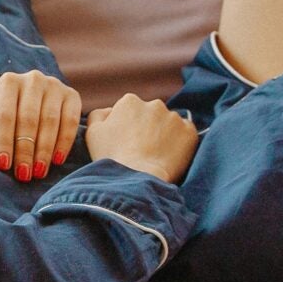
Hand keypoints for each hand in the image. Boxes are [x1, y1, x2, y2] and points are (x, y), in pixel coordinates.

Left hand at [0, 69, 81, 180]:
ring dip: (44, 150)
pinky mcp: (72, 95)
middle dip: (25, 150)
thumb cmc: (5, 103)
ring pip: (50, 121)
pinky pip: (70, 121)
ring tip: (38, 172)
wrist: (32, 90)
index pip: (5, 114)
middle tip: (23, 174)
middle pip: (28, 119)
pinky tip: (57, 160)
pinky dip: (64, 142)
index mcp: (8, 81)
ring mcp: (55, 86)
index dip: (4, 141)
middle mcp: (33, 80)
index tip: (3, 165)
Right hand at [85, 93, 200, 186]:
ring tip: (155, 156)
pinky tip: (169, 156)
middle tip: (141, 150)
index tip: (127, 142)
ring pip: (169, 123)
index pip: (130, 110)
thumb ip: (98, 114)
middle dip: (148, 127)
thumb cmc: (112, 158)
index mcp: (130, 101)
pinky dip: (180, 142)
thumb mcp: (92, 133)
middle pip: (151, 114)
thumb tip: (109, 111)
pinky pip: (186, 133)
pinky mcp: (189, 132)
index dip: (128, 127)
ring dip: (164, 135)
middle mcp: (154, 104)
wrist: (137, 180)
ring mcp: (174, 117)